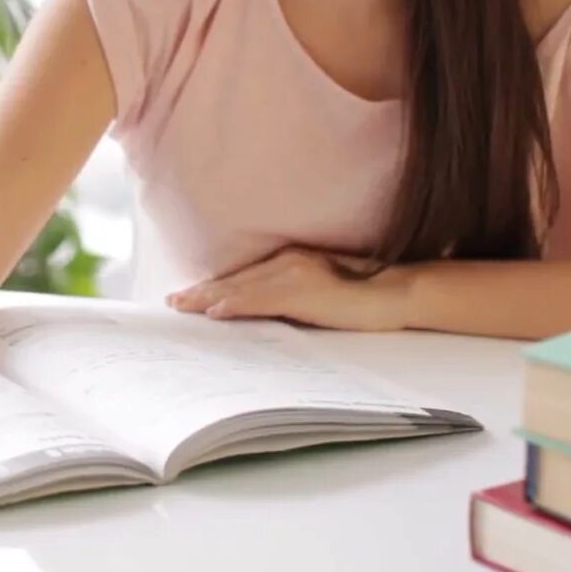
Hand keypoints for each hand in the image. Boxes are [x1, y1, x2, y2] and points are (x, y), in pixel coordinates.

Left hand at [166, 247, 413, 331]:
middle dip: (203, 290)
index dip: (217, 285)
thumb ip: (293, 296)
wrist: (396, 293)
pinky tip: (214, 312)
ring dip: (208, 297)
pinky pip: (260, 299)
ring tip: (183, 306)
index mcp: (293, 260)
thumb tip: (266, 310)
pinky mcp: (302, 290)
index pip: (246, 276)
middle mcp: (288, 261)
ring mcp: (294, 273)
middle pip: (237, 279)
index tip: (192, 294)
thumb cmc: (366, 296)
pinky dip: (234, 304)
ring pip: (241, 287)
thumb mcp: (322, 291)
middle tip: (174, 301)